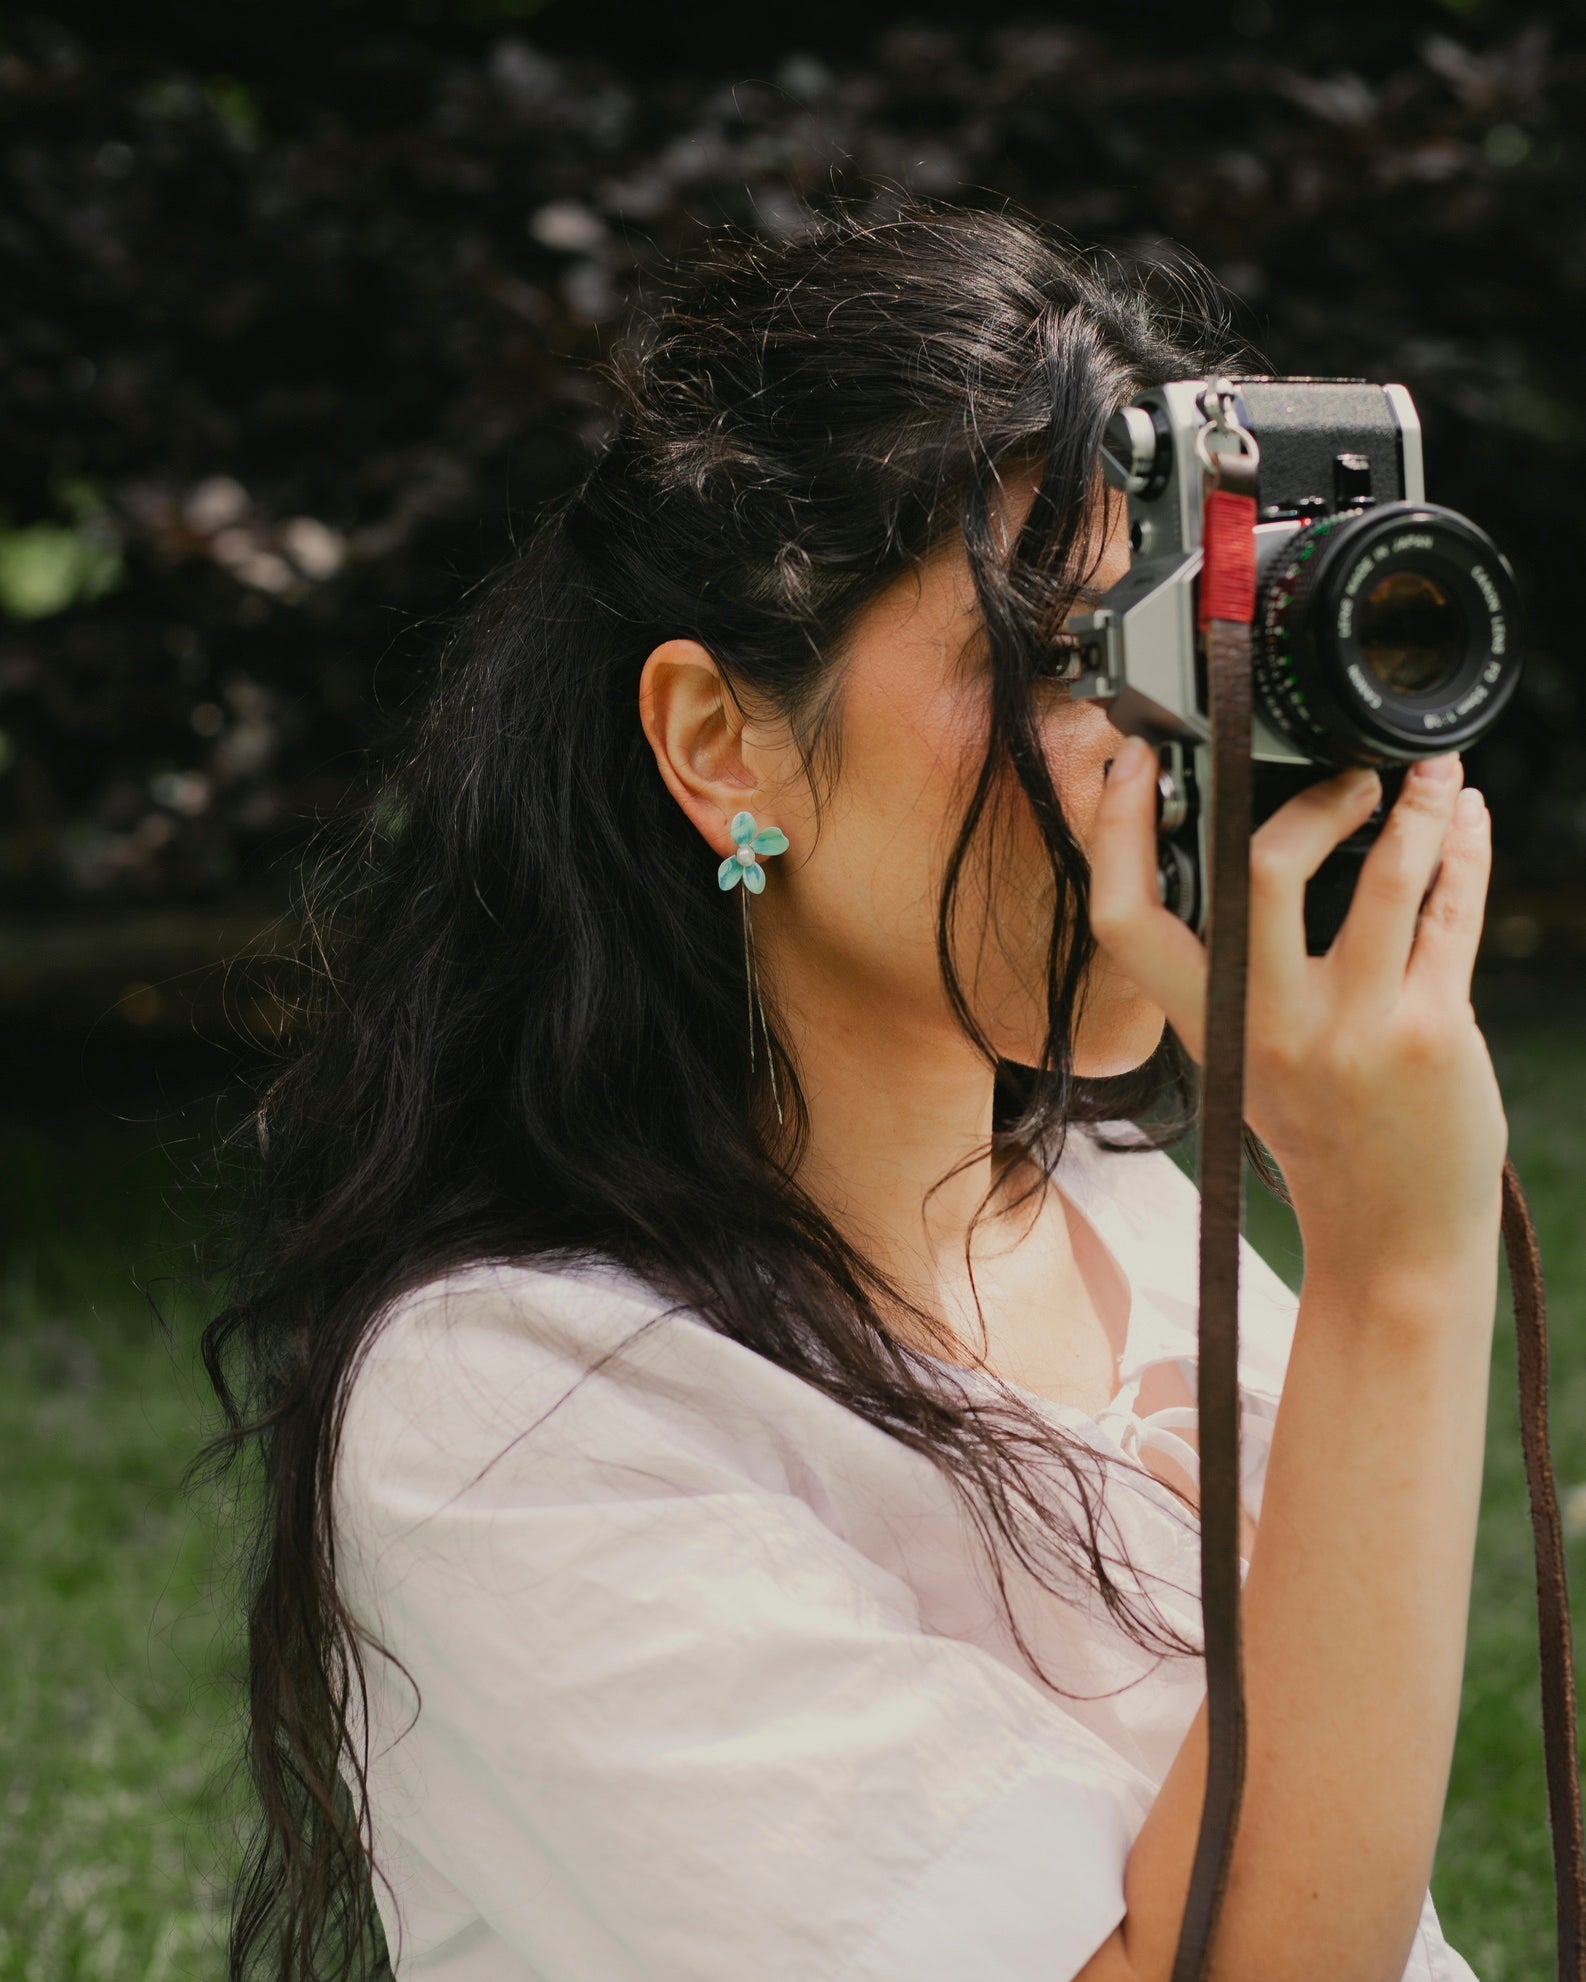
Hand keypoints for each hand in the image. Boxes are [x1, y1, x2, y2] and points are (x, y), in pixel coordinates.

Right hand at [1087, 741, 1507, 1278]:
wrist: (1390, 1240)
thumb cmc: (1321, 1135)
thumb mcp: (1242, 1055)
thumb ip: (1232, 970)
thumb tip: (1244, 847)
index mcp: (1202, 1023)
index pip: (1123, 916)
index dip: (1114, 827)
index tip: (1135, 759)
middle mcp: (1265, 1025)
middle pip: (1258, 871)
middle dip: (1311, 798)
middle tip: (1349, 773)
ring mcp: (1351, 1029)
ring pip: (1386, 878)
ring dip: (1420, 806)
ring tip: (1434, 775)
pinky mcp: (1431, 1034)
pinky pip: (1451, 915)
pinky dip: (1467, 851)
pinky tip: (1469, 823)